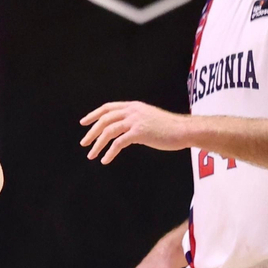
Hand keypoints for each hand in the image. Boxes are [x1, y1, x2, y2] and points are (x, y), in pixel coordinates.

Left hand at [80, 102, 194, 162]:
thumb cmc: (169, 128)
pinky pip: (118, 143)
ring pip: (108, 131)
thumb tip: (124, 132)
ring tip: (91, 155)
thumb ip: (135, 121)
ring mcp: (135, 121)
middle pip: (105, 119)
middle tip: (84, 143)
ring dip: (97, 144)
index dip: (94, 115)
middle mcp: (132, 111)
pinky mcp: (139, 132)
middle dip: (92, 132)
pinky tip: (105, 160)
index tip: (84, 122)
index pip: (108, 108)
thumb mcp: (148, 119)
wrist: (183, 130)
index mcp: (133, 106)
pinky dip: (110, 152)